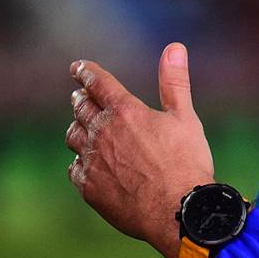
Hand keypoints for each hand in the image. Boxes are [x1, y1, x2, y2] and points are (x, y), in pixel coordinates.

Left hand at [65, 42, 214, 257]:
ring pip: (73, 136)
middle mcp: (102, 133)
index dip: (87, 72)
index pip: (98, 83)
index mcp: (125, 111)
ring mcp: (92, 161)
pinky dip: (79, 160)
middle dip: (81, 98)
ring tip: (82, 126)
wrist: (177, 210)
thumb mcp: (185, 117)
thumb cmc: (186, 161)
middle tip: (81, 95)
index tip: (78, 66)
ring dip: (77, 127)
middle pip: (81, 108)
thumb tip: (174, 47)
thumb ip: (174, 82)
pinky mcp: (89, 187)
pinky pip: (74, 168)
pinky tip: (87, 162)